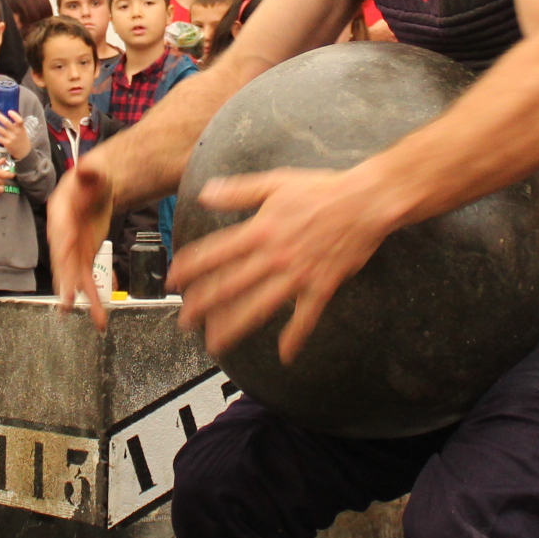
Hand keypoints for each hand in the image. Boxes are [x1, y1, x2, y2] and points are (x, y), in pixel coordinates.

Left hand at [0, 109, 32, 161]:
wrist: (23, 151)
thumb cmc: (21, 137)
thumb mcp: (22, 129)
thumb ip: (16, 123)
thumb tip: (6, 113)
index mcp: (21, 128)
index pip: (19, 120)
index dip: (14, 115)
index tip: (9, 111)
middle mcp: (16, 132)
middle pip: (6, 123)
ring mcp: (11, 138)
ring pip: (0, 130)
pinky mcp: (6, 144)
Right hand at [48, 156, 119, 325]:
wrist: (96, 190)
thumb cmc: (91, 180)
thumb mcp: (92, 173)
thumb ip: (89, 172)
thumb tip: (87, 166)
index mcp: (60, 214)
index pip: (60, 230)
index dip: (62, 244)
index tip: (64, 255)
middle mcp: (62, 236)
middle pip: (62, 259)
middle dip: (65, 280)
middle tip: (67, 299)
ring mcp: (73, 250)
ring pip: (74, 275)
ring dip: (79, 296)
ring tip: (83, 315)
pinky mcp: (85, 258)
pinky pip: (88, 280)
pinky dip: (94, 297)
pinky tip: (99, 317)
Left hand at [169, 167, 392, 363]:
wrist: (364, 201)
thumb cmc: (322, 189)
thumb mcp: (274, 182)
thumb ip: (238, 191)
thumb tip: (206, 193)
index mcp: (260, 230)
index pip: (215, 252)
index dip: (190, 268)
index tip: (173, 281)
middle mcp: (273, 256)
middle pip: (230, 285)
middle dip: (203, 306)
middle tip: (184, 321)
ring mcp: (297, 274)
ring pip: (258, 306)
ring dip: (234, 327)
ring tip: (215, 343)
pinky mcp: (321, 286)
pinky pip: (305, 317)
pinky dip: (295, 337)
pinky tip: (285, 354)